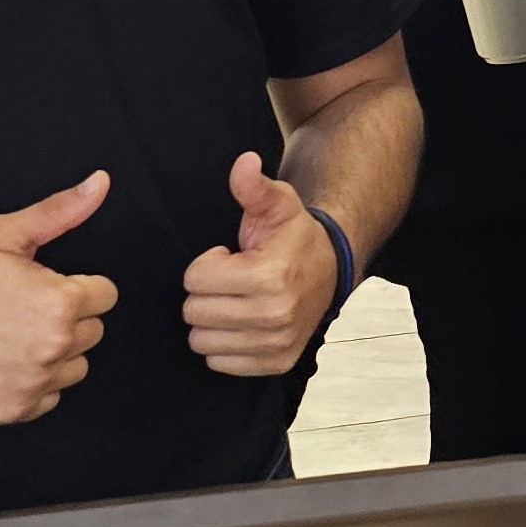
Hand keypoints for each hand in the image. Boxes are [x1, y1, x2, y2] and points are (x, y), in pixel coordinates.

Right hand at [0, 172, 117, 424]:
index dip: (77, 287)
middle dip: (68, 319)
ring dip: (55, 353)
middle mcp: (54, 346)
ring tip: (13, 336)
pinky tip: (4, 364)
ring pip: (76, 367)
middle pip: (94, 331)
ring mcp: (35, 383)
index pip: (106, 296)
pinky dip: (34, 384)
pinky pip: (49, 398)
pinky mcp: (15, 410)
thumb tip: (101, 182)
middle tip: (23, 310)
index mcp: (61, 302)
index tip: (45, 287)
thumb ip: (60, 211)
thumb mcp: (4, 235)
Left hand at [182, 152, 336, 376]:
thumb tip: (243, 163)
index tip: (229, 257)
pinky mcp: (277, 362)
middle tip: (231, 280)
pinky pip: (220, 363)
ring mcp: (277, 342)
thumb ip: (254, 186)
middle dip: (205, 292)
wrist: (331, 268)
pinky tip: (242, 322)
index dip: (206, 264)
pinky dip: (224, 345)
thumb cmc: (293, 235)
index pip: (196, 280)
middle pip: (195, 312)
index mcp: (271, 275)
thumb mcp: (277, 203)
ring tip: (236, 300)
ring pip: (202, 342)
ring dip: (212, 320)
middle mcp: (276, 314)